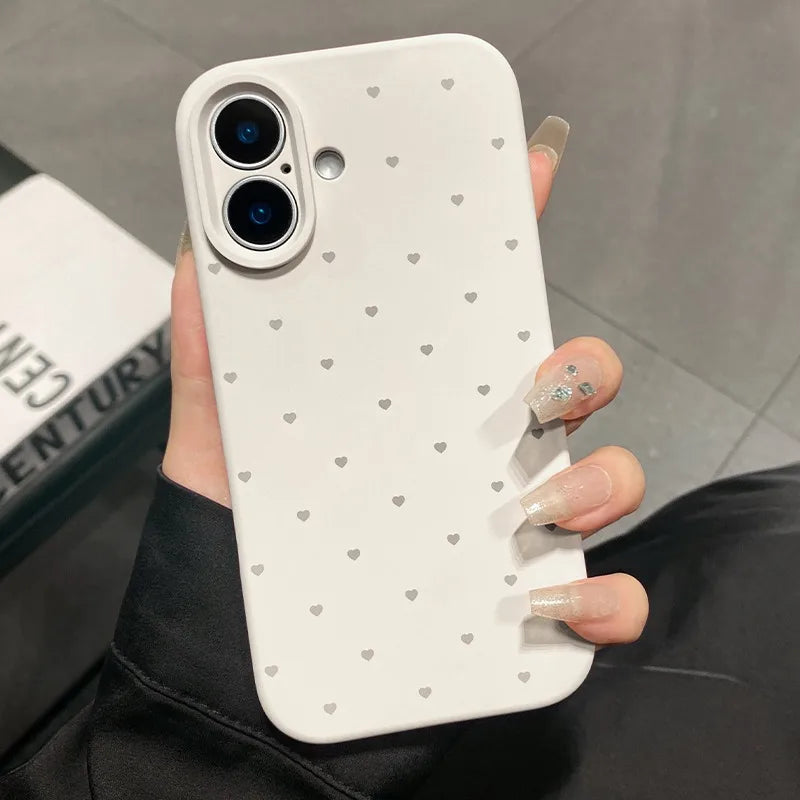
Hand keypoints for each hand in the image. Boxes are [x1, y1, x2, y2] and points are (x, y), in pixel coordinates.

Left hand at [163, 116, 647, 646]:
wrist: (244, 663)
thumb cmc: (246, 546)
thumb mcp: (223, 438)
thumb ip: (216, 351)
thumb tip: (206, 255)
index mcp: (421, 401)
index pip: (480, 308)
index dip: (511, 233)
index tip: (527, 169)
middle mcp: (479, 455)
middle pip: (572, 382)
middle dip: (581, 364)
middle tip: (538, 380)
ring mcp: (514, 530)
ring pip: (608, 478)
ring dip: (597, 480)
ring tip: (529, 506)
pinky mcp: (527, 609)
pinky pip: (603, 600)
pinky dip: (600, 598)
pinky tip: (545, 600)